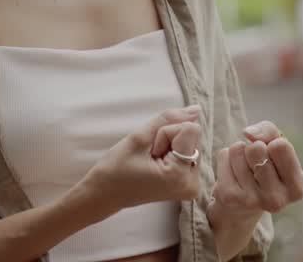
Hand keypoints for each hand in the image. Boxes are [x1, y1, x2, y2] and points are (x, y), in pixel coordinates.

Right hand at [79, 105, 203, 216]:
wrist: (106, 193)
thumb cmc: (116, 168)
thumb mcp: (139, 138)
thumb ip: (168, 119)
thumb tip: (196, 109)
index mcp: (181, 175)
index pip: (190, 129)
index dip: (166, 132)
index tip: (150, 150)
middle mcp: (194, 184)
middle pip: (194, 136)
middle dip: (170, 138)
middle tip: (149, 156)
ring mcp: (193, 185)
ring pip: (191, 142)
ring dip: (171, 144)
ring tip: (152, 161)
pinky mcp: (190, 184)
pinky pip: (189, 152)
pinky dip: (174, 151)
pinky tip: (159, 164)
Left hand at [209, 120, 302, 218]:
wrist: (242, 201)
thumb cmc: (266, 166)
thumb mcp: (276, 146)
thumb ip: (269, 131)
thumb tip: (248, 133)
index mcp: (296, 188)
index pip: (280, 146)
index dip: (272, 144)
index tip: (272, 157)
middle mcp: (277, 200)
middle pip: (256, 148)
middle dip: (254, 148)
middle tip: (255, 164)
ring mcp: (252, 201)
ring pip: (238, 149)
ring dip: (239, 153)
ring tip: (244, 170)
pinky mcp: (229, 197)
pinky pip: (223, 156)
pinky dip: (225, 159)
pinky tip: (232, 175)